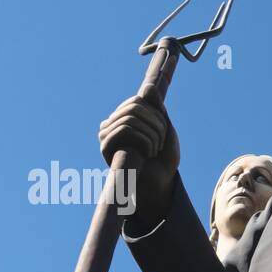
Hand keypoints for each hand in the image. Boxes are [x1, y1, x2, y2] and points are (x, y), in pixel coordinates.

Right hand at [97, 84, 179, 221]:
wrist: (160, 184)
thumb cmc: (162, 159)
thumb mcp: (165, 129)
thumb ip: (157, 109)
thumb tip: (149, 87)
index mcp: (124, 118)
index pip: (138, 101)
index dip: (156, 115)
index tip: (164, 132)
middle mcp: (111, 124)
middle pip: (134, 107)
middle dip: (156, 124)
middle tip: (161, 143)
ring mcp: (106, 135)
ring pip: (131, 118)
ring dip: (152, 135)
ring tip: (155, 150)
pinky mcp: (105, 147)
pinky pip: (125, 130)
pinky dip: (144, 140)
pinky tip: (147, 154)